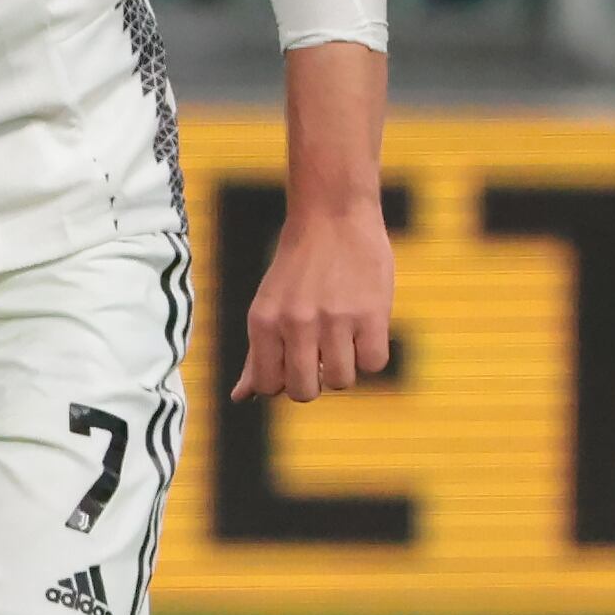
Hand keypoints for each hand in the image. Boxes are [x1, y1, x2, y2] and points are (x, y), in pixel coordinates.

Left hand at [234, 190, 393, 399]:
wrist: (332, 216)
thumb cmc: (298, 268)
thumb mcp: (267, 306)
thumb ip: (257, 355)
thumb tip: (240, 399)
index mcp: (262, 322)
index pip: (268, 387)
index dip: (286, 383)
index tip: (297, 362)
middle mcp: (293, 323)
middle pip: (303, 393)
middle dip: (315, 382)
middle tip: (322, 356)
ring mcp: (333, 319)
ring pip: (340, 381)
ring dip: (345, 368)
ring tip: (344, 339)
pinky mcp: (371, 313)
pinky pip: (374, 364)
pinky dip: (372, 355)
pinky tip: (366, 332)